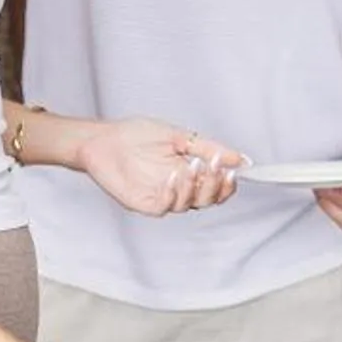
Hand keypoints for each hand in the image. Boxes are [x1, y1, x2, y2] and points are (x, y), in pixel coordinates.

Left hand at [72, 117, 244, 216]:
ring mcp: (161, 198)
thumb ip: (209, 148)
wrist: (102, 139)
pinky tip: (172, 176)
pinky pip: (164, 206)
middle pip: (208, 200)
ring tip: (190, 166)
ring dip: (193, 186)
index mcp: (190, 174)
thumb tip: (240, 158)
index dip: (227, 184)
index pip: (217, 188)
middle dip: (215, 185)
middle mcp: (178, 189)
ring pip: (188, 204)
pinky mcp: (143, 204)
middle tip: (215, 166)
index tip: (233, 170)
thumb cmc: (135, 135)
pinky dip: (172, 193)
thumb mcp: (178, 137)